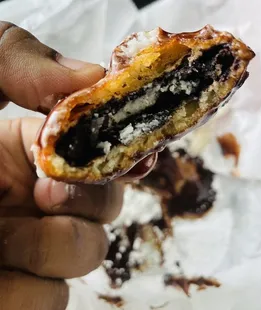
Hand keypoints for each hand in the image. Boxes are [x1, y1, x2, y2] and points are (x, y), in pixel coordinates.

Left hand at [0, 22, 156, 309]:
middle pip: (106, 211)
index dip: (119, 161)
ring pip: (87, 257)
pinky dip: (25, 295)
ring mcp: (32, 249)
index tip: (114, 162)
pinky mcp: (19, 291)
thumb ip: (21, 60)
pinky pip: (50, 301)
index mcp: (38, 154)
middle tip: (41, 194)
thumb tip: (92, 72)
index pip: (106, 160)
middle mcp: (43, 200)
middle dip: (84, 205)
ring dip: (49, 252)